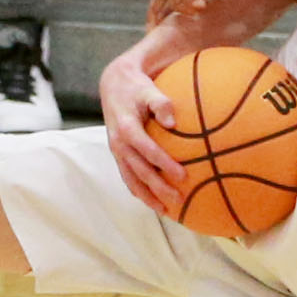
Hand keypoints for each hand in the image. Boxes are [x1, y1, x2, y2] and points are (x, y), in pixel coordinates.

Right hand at [99, 52, 188, 213]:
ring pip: (131, 179)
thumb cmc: (137, 87)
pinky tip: (154, 202)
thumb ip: (161, 103)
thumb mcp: (149, 89)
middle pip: (140, 171)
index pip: (147, 151)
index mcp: (126, 128)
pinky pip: (128, 177)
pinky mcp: (118, 155)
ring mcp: (117, 151)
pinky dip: (139, 192)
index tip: (183, 176)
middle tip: (179, 199)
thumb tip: (172, 121)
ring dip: (147, 197)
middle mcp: (119, 143)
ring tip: (165, 211)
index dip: (164, 164)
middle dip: (158, 188)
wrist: (113, 85)